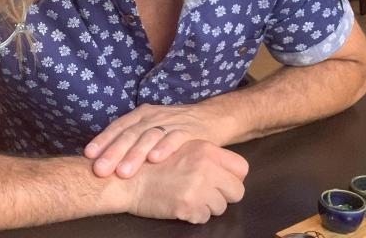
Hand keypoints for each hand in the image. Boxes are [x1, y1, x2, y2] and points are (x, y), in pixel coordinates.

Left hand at [85, 102, 228, 177]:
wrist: (211, 118)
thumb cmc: (175, 128)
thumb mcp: (151, 127)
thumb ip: (132, 138)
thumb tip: (104, 156)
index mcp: (142, 114)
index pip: (119, 126)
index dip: (103, 139)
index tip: (89, 155)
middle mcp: (154, 115)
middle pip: (131, 133)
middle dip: (114, 152)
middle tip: (101, 169)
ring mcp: (171, 122)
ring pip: (149, 136)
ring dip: (136, 154)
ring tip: (124, 172)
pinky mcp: (190, 130)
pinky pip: (175, 138)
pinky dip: (164, 148)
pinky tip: (155, 159)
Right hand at [112, 140, 247, 223]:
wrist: (123, 176)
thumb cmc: (150, 162)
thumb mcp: (178, 147)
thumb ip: (202, 154)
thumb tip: (222, 169)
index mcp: (205, 149)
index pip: (241, 167)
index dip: (233, 177)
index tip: (222, 181)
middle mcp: (205, 166)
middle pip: (237, 190)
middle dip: (223, 195)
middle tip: (206, 193)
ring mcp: (198, 186)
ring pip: (221, 206)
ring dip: (207, 205)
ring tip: (187, 196)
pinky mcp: (188, 204)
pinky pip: (204, 217)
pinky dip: (194, 215)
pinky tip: (178, 204)